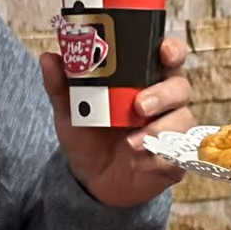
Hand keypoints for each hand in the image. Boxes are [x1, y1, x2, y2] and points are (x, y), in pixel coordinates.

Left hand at [44, 37, 196, 208]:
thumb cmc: (89, 136)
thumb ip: (62, 86)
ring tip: (131, 143)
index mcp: (144, 81)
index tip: (164, 50)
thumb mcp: (70, 111)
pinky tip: (136, 162)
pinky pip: (174, 155)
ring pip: (181, 121)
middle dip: (163, 94)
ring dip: (157, 130)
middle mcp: (164, 103)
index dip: (172, 50)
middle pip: (180, 87)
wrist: (91, 179)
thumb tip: (49, 58)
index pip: (168, 58)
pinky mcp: (173, 159)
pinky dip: (155, 159)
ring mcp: (171, 130)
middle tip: (139, 106)